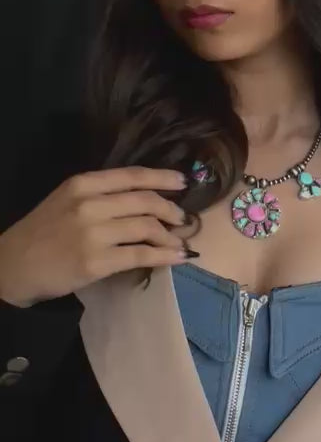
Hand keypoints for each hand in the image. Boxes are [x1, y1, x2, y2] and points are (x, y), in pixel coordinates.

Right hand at [0, 166, 189, 307]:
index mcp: (83, 183)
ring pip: (147, 227)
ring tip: (179, 241)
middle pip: (145, 201)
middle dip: (171, 210)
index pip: (132, 175)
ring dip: (170, 235)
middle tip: (182, 219)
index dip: (162, 177)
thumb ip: (101, 195)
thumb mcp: (67, 200)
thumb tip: (145, 198)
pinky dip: (164, 256)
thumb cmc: (42, 231)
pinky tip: (176, 258)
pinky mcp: (96, 262)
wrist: (12, 266)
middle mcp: (89, 203)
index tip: (182, 182)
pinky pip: (141, 255)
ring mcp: (93, 233)